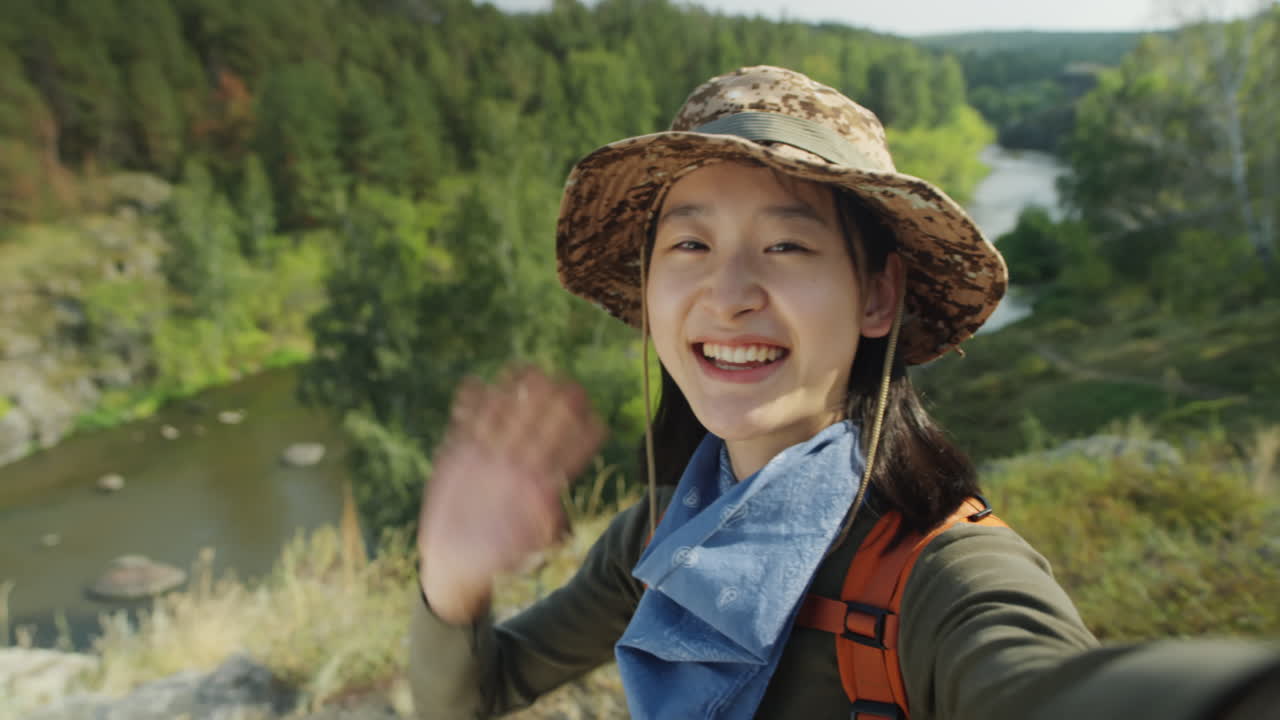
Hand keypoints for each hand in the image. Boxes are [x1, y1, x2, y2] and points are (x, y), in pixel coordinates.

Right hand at [418, 365, 605, 622]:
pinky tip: (472, 385)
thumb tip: (558, 517)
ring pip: (507, 415)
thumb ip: (537, 531)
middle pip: (542, 424)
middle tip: (559, 378)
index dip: (583, 431)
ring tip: (518, 369)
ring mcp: (491, 455)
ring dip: (512, 392)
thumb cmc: (493, 559)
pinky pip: (467, 423)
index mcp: (542, 484)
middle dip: (551, 401)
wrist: (454, 560)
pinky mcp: (461, 454)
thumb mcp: (518, 551)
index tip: (591, 410)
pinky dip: (469, 404)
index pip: (571, 451)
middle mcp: (520, 463)